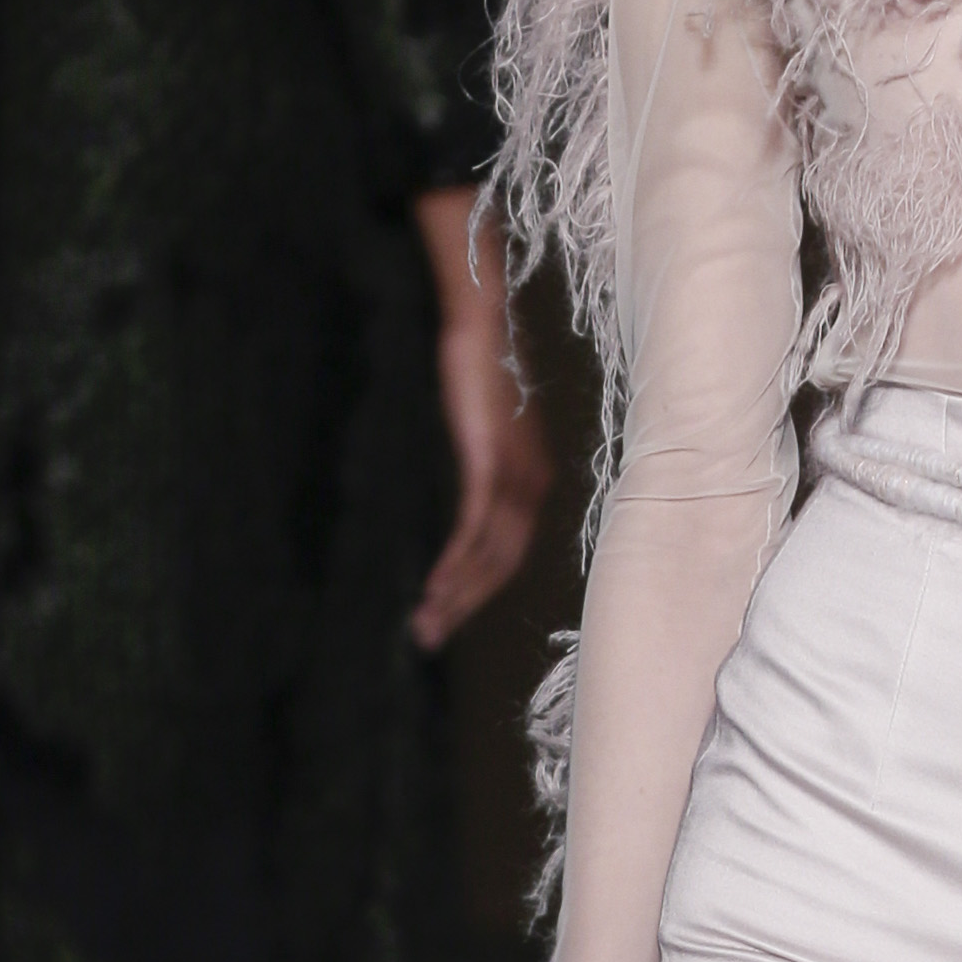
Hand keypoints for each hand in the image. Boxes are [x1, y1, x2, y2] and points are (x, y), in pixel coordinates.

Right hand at [415, 310, 553, 649]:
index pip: (511, 553)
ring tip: (425, 622)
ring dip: (456, 594)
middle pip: (504, 566)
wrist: (482, 326)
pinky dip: (455, 562)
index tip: (449, 613)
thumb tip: (478, 489)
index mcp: (536, 481)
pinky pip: (474, 528)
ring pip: (489, 556)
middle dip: (466, 606)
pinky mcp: (491, 463)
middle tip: (430, 635)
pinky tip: (434, 585)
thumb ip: (488, 464)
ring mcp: (516, 476)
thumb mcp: (488, 429)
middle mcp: (535, 485)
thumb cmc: (481, 371)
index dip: (480, 590)